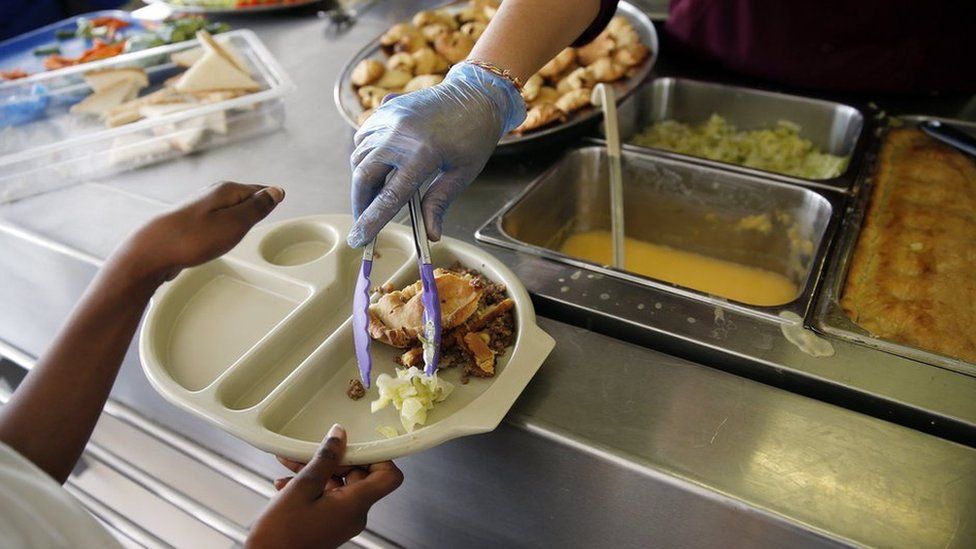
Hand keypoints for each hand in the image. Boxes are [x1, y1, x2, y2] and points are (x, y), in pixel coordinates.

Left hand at [117, 182, 283, 284]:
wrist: (152, 251)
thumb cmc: (194, 238)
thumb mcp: (236, 223)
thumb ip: (258, 207)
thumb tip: (277, 190)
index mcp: (226, 190)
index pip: (259, 191)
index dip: (269, 202)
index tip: (278, 209)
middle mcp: (212, 195)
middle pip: (243, 199)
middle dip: (254, 210)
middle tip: (264, 220)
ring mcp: (199, 208)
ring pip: (229, 211)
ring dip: (238, 221)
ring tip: (244, 231)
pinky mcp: (190, 223)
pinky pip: (215, 222)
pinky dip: (223, 230)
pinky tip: (220, 239)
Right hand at [246, 425, 402, 548]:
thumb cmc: (280, 536)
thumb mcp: (303, 487)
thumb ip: (326, 458)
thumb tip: (339, 437)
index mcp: (355, 505)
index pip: (389, 476)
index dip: (377, 457)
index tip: (356, 444)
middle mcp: (354, 515)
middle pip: (360, 475)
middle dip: (336, 459)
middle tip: (314, 450)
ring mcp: (342, 520)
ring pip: (340, 484)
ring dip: (318, 471)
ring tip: (292, 464)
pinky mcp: (328, 524)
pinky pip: (328, 497)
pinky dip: (312, 486)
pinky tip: (287, 482)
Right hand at [347, 63, 525, 246]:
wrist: (476, 95)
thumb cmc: (474, 136)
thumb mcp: (462, 174)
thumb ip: (439, 203)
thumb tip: (431, 234)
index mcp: (422, 153)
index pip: (389, 197)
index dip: (371, 221)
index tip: (359, 240)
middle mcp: (399, 133)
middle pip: (363, 176)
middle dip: (360, 202)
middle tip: (365, 219)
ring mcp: (389, 118)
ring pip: (359, 156)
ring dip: (362, 179)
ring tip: (374, 195)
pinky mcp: (386, 109)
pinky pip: (364, 137)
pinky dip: (364, 156)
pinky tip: (377, 166)